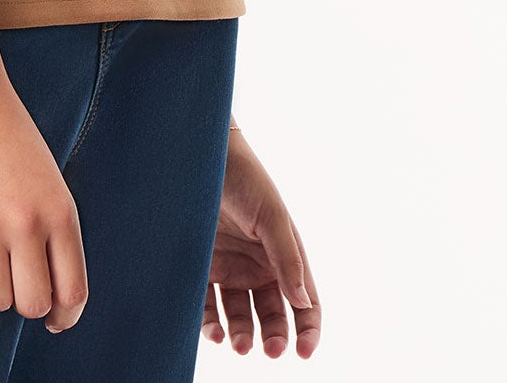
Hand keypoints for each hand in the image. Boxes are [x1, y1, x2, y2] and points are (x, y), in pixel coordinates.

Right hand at [0, 22, 88, 334]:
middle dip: (22, 299)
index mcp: (60, 210)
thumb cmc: (6, 129)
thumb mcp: (46, 176)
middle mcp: (27, 223)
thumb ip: (51, 227)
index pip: (73, 291)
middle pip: (32, 304)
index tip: (55, 320)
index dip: (64, 315)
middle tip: (12, 277)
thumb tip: (49, 290)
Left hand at [201, 122, 320, 357]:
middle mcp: (258, 265)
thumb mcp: (272, 215)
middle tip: (271, 351)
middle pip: (272, 315)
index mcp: (284, 254)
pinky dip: (211, 324)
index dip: (308, 329)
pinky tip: (214, 332)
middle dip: (274, 337)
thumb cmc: (244, 178)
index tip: (303, 352)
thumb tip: (303, 302)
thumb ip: (288, 257)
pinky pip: (206, 306)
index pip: (303, 301)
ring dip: (242, 335)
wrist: (199, 154)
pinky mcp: (199, 268)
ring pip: (240, 317)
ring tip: (238, 344)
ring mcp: (229, 268)